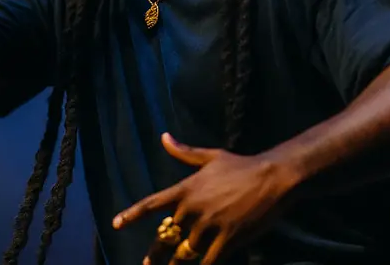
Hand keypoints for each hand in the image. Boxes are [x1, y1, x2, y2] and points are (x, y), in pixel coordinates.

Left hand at [113, 133, 300, 264]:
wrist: (272, 176)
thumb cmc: (242, 165)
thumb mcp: (210, 156)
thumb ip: (184, 152)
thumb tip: (164, 137)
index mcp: (186, 189)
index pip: (152, 203)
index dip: (132, 214)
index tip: (116, 224)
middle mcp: (193, 208)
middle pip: (166, 236)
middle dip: (156, 253)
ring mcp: (209, 225)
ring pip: (186, 252)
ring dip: (177, 264)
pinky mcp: (227, 238)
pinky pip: (208, 261)